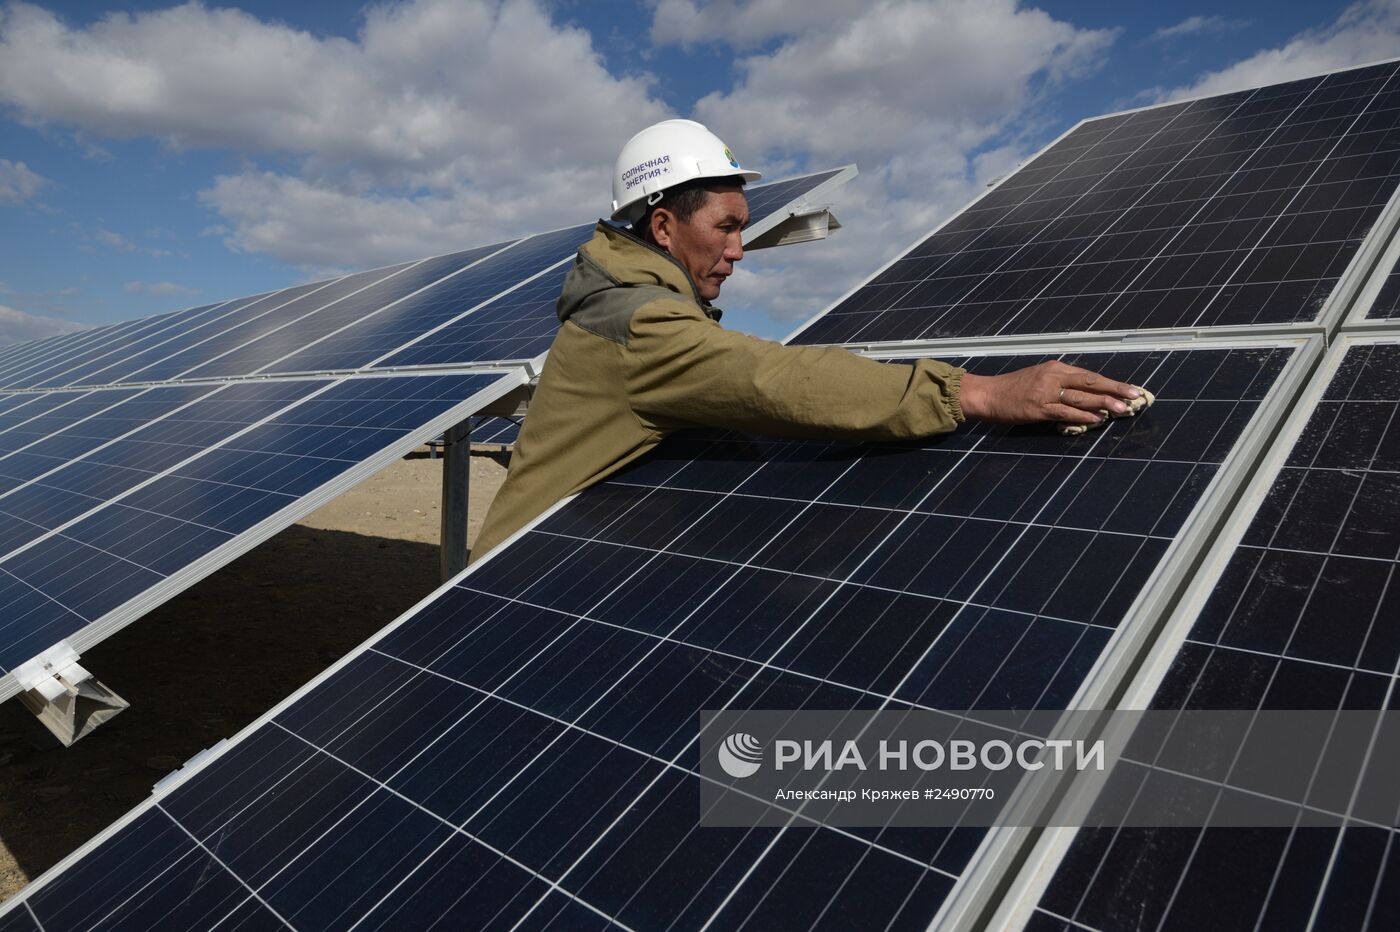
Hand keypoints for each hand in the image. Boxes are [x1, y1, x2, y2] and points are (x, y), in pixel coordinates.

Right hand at [960, 360, 1142, 425]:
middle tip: (1135, 396)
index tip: (1129, 388)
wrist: (988, 394)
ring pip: (1081, 397)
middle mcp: (1054, 377)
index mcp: (1056, 368)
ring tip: (1122, 409)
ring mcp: (1046, 392)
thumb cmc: (1013, 388)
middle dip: (1115, 389)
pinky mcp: (1039, 408)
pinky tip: (1098, 419)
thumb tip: (1085, 393)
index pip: (1089, 375)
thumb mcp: (1039, 377)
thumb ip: (1061, 382)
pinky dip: (1083, 416)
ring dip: (1104, 403)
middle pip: (1090, 382)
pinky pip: (1066, 412)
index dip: (1111, 382)